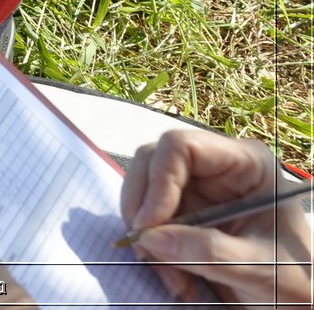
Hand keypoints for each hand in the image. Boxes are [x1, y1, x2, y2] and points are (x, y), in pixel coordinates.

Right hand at [123, 129, 312, 308]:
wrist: (298, 299)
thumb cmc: (296, 278)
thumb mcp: (260, 267)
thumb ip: (208, 251)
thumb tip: (148, 238)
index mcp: (246, 163)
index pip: (181, 147)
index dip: (158, 181)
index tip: (148, 225)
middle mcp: (217, 168)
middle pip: (153, 164)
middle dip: (145, 210)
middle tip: (146, 251)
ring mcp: (199, 190)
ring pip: (145, 194)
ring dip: (148, 238)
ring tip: (174, 279)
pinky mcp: (186, 214)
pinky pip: (150, 222)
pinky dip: (154, 251)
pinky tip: (179, 279)